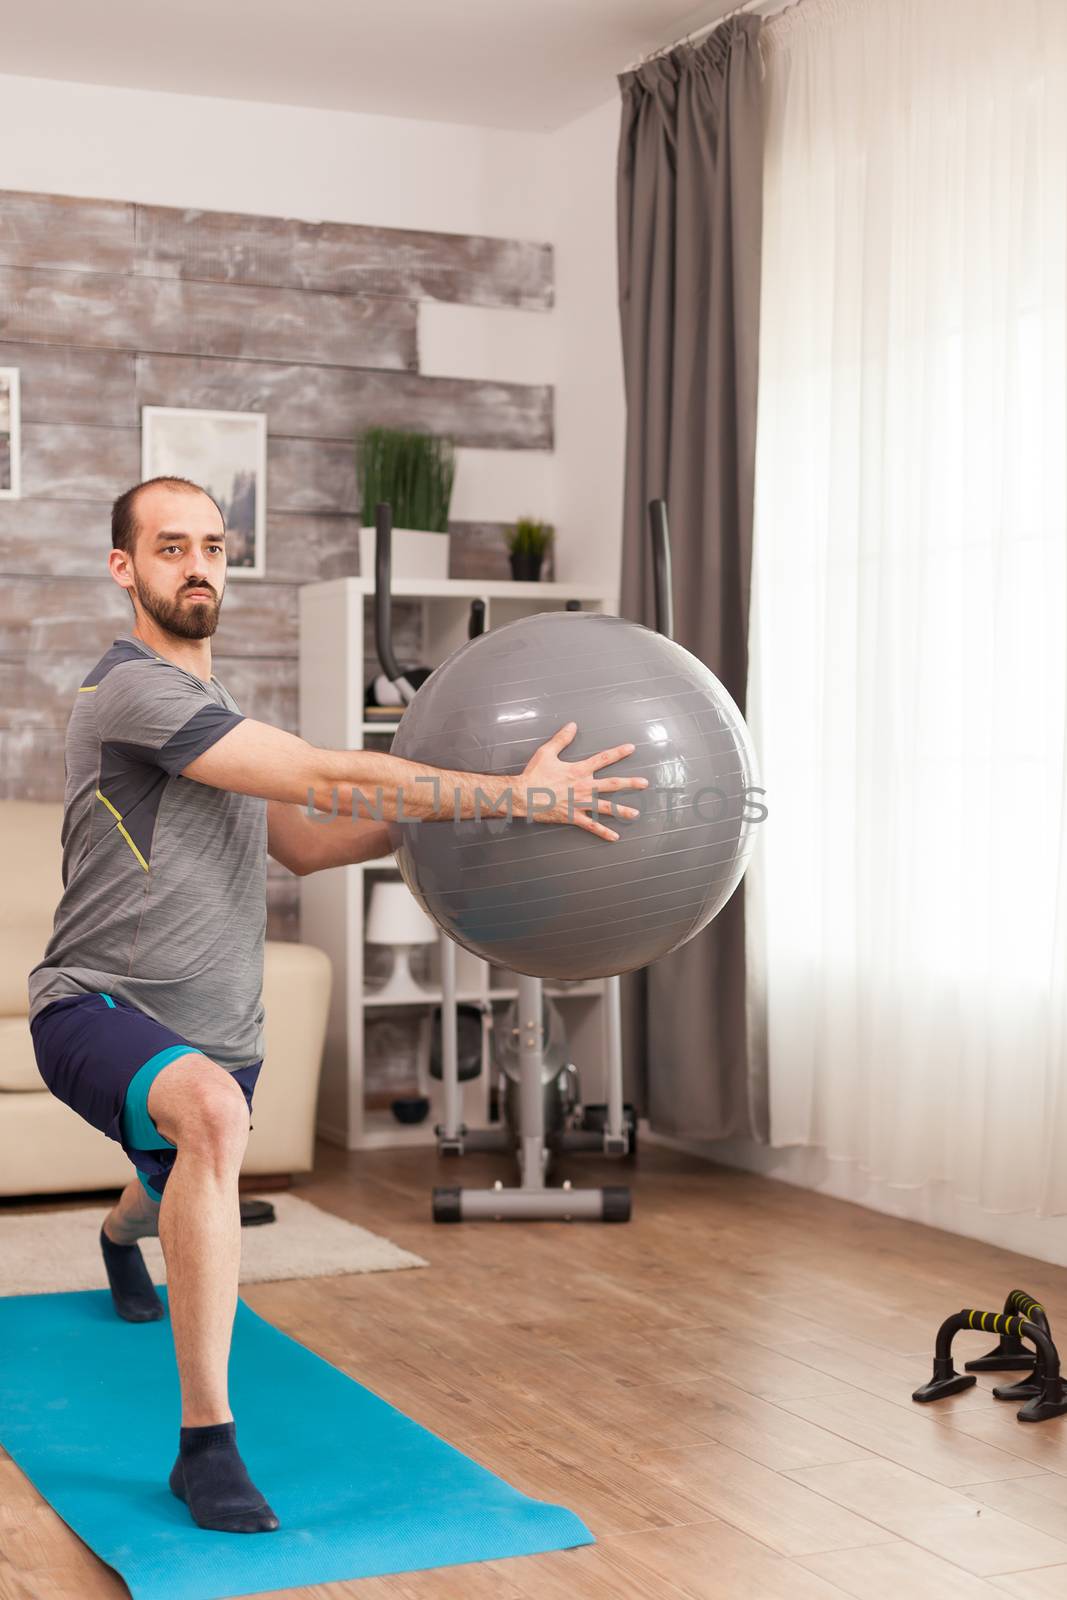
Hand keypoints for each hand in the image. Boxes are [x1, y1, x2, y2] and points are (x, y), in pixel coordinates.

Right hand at [520, 721, 648, 840]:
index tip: (631, 748)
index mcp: (578, 770)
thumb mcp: (546, 753)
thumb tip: (572, 725)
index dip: (618, 752)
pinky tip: (614, 836)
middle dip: (630, 783)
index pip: (602, 759)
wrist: (523, 796)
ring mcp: (580, 803)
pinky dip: (603, 832)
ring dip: (622, 810)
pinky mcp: (573, 817)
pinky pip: (591, 825)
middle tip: (644, 783)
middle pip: (612, 784)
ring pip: (606, 807)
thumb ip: (561, 739)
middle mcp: (583, 786)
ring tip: (635, 813)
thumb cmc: (534, 775)